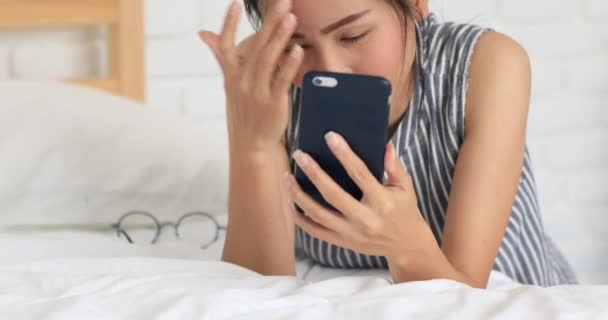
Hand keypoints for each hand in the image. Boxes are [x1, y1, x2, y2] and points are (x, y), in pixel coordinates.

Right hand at [198, 0, 302, 151]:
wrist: (252, 145)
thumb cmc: (244, 111)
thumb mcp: (230, 83)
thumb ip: (221, 55)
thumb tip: (204, 34)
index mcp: (231, 75)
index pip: (226, 45)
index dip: (229, 24)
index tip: (235, 4)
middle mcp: (242, 82)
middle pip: (256, 47)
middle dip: (269, 22)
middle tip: (283, 3)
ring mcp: (257, 92)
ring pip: (268, 60)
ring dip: (280, 38)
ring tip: (291, 18)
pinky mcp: (273, 103)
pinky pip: (281, 80)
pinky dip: (289, 64)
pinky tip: (297, 50)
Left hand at [286, 131, 434, 261]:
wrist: (406, 245)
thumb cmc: (404, 209)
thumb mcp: (406, 187)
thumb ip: (395, 166)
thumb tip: (385, 144)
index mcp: (383, 202)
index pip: (360, 173)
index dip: (344, 154)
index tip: (329, 136)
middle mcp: (366, 219)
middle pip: (333, 194)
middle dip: (314, 173)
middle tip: (299, 155)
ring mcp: (352, 233)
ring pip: (318, 214)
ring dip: (299, 195)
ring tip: (288, 177)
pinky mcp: (343, 242)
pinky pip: (315, 231)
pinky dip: (300, 218)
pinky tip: (291, 202)